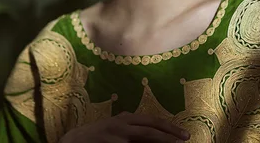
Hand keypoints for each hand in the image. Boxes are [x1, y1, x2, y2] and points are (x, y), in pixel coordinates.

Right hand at [58, 111, 190, 142]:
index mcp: (126, 119)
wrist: (74, 141)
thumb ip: (135, 130)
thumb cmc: (100, 135)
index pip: (153, 121)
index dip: (170, 128)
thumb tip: (158, 135)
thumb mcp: (118, 128)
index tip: (185, 135)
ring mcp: (116, 137)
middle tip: (185, 139)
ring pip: (143, 140)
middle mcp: (122, 125)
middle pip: (150, 130)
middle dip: (169, 136)